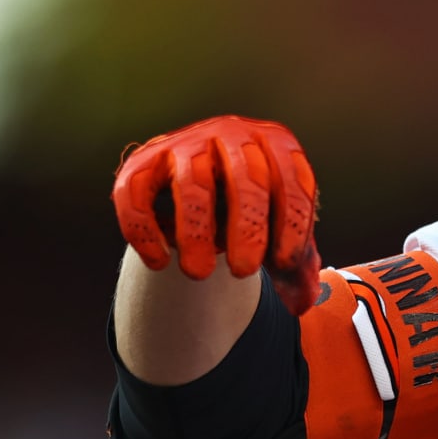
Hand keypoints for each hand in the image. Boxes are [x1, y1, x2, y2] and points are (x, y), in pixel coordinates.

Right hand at [111, 116, 321, 315]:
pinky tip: (158, 262)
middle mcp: (231, 134)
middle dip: (247, 230)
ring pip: (191, 183)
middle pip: (245, 180)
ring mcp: (185, 143)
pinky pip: (137, 193)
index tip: (284, 265)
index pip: (292, 181)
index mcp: (274, 144)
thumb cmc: (254, 209)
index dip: (292, 225)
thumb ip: (295, 265)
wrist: (204, 180)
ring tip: (198, 274)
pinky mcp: (143, 160)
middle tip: (243, 272)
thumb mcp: (280, 230)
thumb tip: (300, 304)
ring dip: (195, 232)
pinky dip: (144, 230)